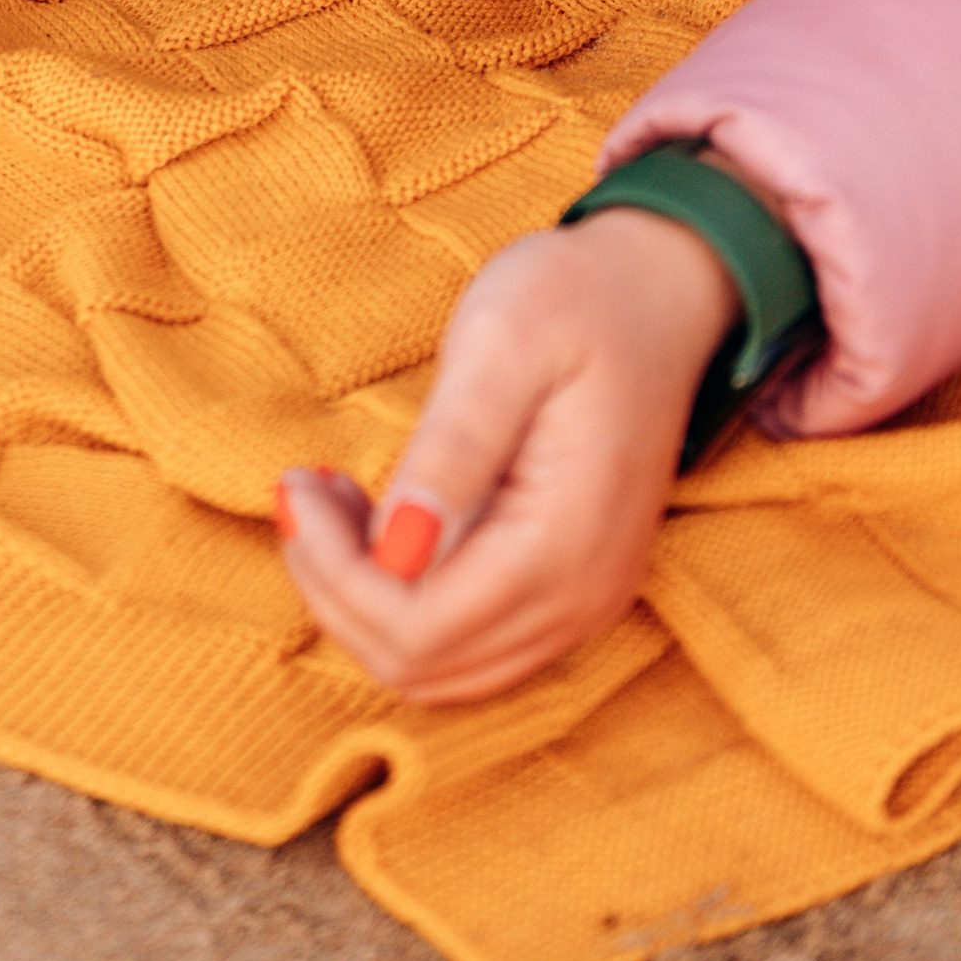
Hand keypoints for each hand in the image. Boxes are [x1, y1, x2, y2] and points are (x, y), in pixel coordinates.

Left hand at [276, 204, 738, 704]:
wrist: (662, 291)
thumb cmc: (576, 299)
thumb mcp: (504, 340)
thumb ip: (452, 447)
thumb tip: (395, 548)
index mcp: (564, 543)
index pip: (419, 628)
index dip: (336, 574)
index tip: (298, 485)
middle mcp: (581, 599)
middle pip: (422, 665)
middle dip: (337, 590)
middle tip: (305, 493)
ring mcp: (582, 604)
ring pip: (440, 669)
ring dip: (364, 602)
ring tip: (335, 503)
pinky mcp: (570, 590)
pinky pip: (470, 643)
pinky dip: (406, 603)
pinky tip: (381, 524)